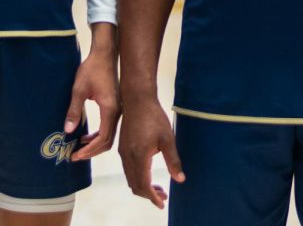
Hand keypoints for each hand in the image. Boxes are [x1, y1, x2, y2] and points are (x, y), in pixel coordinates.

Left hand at [65, 43, 119, 160]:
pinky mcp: (116, 107)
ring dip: (95, 144)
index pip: (103, 138)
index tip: (75, 154)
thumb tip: (68, 130)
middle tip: (75, 155)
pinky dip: (99, 135)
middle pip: (108, 141)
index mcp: (110, 110)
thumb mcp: (78, 90)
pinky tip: (86, 135)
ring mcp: (118, 110)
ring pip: (109, 135)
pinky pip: (109, 127)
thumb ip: (74, 111)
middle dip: (92, 151)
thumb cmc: (92, 70)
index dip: (89, 150)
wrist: (104, 55)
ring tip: (79, 147)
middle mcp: (118, 112)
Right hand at [118, 93, 184, 208]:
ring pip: (130, 178)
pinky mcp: (122, 147)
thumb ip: (172, 160)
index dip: (153, 197)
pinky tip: (147, 173)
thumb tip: (180, 179)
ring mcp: (123, 152)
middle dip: (148, 194)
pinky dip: (137, 177)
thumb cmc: (154, 117)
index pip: (144, 185)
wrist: (137, 99)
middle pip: (135, 185)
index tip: (162, 203)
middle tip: (163, 197)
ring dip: (142, 186)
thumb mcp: (167, 139)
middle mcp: (128, 157)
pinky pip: (127, 169)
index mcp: (139, 157)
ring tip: (158, 188)